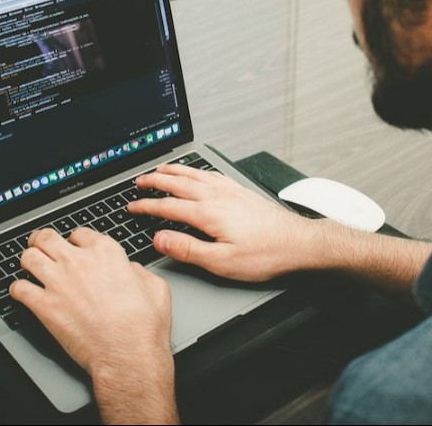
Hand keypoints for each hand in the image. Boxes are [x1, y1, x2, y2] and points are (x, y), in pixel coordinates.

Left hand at [9, 227, 171, 377]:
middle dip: (41, 240)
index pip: (79, 233)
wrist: (127, 355)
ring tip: (29, 265)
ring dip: (28, 260)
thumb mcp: (155, 287)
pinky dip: (17, 289)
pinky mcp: (44, 306)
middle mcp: (79, 261)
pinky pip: (18, 289)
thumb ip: (138, 271)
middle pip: (47, 238)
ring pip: (28, 257)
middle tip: (40, 246)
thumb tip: (130, 269)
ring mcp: (58, 282)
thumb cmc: (143, 326)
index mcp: (106, 252)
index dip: (75, 240)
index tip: (73, 246)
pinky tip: (22, 292)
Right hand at [128, 163, 316, 281]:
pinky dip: (198, 171)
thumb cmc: (265, 254)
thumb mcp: (222, 262)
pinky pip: (212, 175)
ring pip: (195, 175)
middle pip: (178, 183)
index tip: (132, 206)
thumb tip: (160, 240)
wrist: (299, 243)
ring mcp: (231, 191)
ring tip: (161, 169)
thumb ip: (188, 249)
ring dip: (174, 171)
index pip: (168, 206)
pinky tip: (197, 172)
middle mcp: (218, 197)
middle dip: (155, 181)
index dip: (147, 206)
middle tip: (139, 181)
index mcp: (208, 214)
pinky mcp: (241, 192)